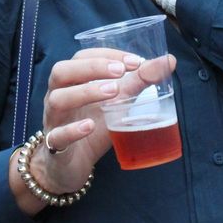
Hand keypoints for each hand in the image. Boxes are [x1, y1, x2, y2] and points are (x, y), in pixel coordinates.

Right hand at [32, 48, 175, 194]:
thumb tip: (168, 61)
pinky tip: (90, 126)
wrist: (71, 167)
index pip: (81, 57)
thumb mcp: (117, 103)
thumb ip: (138, 82)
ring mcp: (53, 120)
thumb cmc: (93, 127)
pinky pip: (57, 136)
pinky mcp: (55, 146)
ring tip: (113, 92)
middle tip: (121, 72)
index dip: (105, 55)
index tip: (134, 61)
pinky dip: (73, 130)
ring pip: (57, 100)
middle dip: (92, 67)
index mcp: (71, 82)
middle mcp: (57, 96)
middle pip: (61, 72)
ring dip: (85, 92)